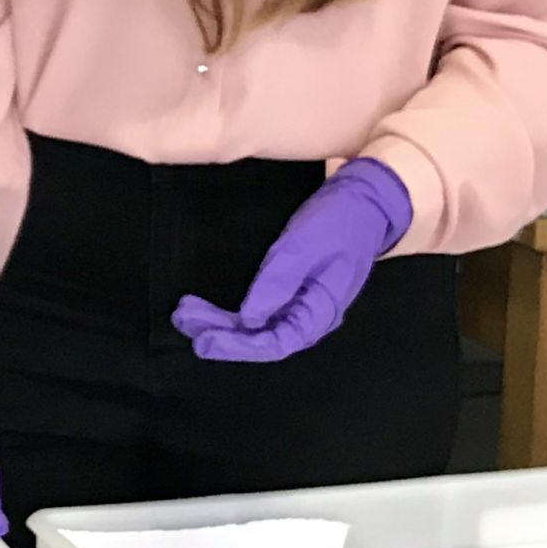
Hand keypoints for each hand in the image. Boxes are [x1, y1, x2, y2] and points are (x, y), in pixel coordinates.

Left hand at [171, 158, 411, 362]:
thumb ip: (277, 285)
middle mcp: (310, 315)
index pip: (276, 343)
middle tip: (183, 319)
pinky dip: (235, 310)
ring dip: (223, 321)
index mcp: (320, 313)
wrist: (363, 200)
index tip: (204, 341)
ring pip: (259, 324)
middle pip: (262, 336)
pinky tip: (211, 308)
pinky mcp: (293, 288)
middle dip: (221, 332)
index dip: (238, 347)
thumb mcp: (303, 249)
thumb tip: (248, 321)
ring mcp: (302, 302)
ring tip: (186, 313)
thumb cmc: (337, 223)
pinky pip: (262, 308)